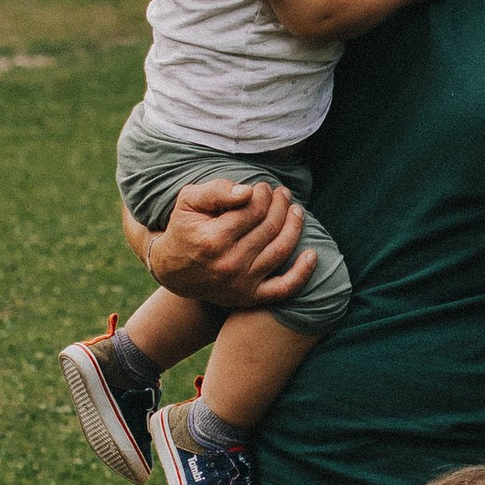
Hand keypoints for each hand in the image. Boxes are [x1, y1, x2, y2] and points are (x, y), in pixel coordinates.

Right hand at [147, 173, 316, 314]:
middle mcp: (229, 263)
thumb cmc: (184, 228)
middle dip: (281, 205)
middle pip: (270, 227)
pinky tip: (312, 254)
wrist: (172, 270)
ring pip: (280, 250)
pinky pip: (284, 289)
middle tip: (283, 194)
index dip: (264, 194)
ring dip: (295, 226)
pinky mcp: (249, 297)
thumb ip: (216, 191)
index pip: (253, 209)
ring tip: (296, 210)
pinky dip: (302, 273)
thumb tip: (247, 192)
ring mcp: (241, 283)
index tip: (262, 187)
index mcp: (213, 239)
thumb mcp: (188, 201)